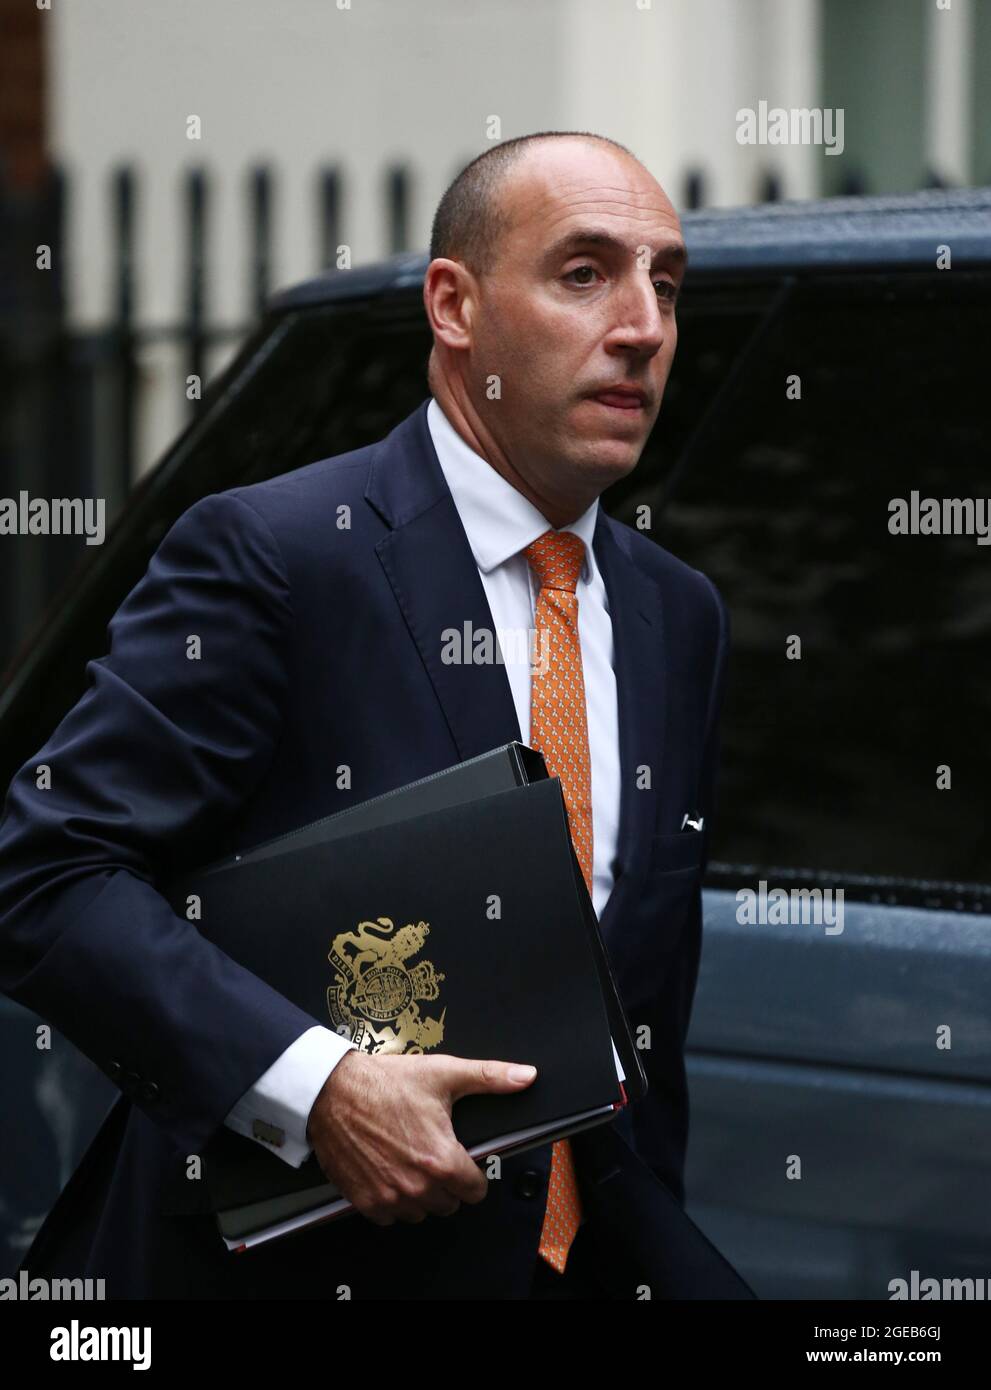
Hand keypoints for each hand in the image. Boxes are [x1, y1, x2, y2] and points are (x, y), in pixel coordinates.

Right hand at [305, 1051, 537, 1225]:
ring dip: (420, 1194)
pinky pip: (389, 1217)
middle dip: (446, 1182)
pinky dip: (391, 1200)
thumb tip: (525, 1076)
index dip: (472, 1173)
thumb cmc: (384, 1083)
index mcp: (442, 1160)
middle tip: (431, 1153)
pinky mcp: (364, 1201)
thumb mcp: (443, 1073)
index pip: (475, 1192)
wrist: (332, 1091)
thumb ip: (490, 1077)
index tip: (461, 1159)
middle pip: (449, 1204)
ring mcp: (389, 1197)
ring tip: (410, 1161)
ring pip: (420, 1212)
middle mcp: (417, 1186)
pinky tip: (388, 1171)